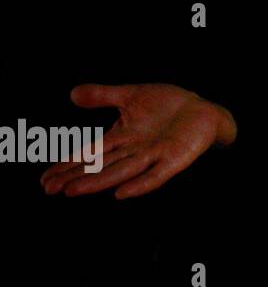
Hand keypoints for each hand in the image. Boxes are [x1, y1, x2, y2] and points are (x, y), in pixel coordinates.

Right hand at [40, 83, 235, 198]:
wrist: (205, 110)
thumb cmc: (169, 105)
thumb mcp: (133, 95)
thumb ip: (104, 96)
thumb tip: (72, 93)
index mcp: (122, 136)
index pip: (90, 152)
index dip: (68, 164)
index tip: (44, 178)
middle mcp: (134, 149)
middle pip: (100, 165)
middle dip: (75, 176)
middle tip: (49, 189)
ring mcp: (154, 155)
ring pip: (121, 171)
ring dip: (97, 182)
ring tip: (73, 191)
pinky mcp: (175, 158)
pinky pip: (156, 175)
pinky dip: (140, 184)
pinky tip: (122, 194)